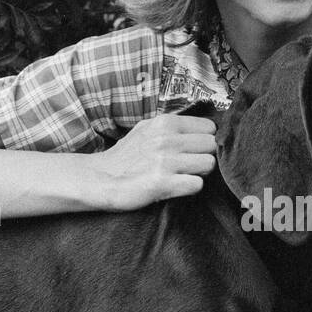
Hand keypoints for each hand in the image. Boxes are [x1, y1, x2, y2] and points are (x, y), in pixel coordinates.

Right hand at [88, 116, 217, 210]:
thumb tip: (204, 128)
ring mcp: (165, 161)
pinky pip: (197, 184)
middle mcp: (166, 139)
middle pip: (212, 146)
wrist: (99, 178)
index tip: (194, 150)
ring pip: (209, 164)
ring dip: (199, 173)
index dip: (204, 141)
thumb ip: (172, 127)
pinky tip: (176, 187)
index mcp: (165, 123)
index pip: (209, 127)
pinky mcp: (162, 183)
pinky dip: (190, 188)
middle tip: (189, 165)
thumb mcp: (146, 129)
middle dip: (205, 156)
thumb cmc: (126, 156)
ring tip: (183, 176)